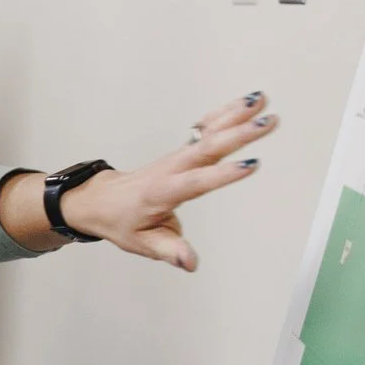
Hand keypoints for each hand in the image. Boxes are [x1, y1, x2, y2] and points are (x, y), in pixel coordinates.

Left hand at [1, 92, 278, 270]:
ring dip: (234, 117)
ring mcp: (175, 158)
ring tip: (261, 100)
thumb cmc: (120, 221)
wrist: (97, 200)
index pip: (194, 182)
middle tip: (266, 123)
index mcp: (161, 193)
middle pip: (205, 150)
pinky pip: (203, 130)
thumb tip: (191, 263)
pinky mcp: (180, 152)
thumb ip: (169, 251)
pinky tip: (246, 103)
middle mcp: (170, 170)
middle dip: (237, 135)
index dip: (221, 174)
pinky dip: (224, 115)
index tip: (249, 164)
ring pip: (207, 134)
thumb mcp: (140, 243)